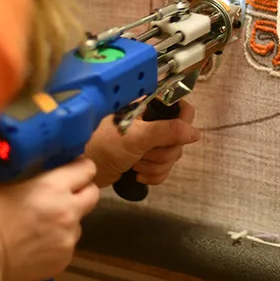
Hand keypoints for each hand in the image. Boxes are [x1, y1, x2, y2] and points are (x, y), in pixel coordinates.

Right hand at [0, 157, 99, 280]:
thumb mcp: (1, 176)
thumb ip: (27, 168)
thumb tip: (32, 159)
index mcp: (54, 185)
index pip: (87, 168)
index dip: (79, 167)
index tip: (70, 168)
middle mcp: (68, 211)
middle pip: (92, 194)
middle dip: (80, 191)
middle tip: (61, 194)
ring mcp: (67, 238)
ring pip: (79, 223)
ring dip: (67, 220)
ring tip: (41, 223)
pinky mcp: (62, 260)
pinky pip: (67, 246)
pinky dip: (56, 242)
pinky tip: (35, 243)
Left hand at [85, 100, 199, 187]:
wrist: (84, 167)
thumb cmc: (105, 144)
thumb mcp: (137, 136)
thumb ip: (168, 131)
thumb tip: (195, 133)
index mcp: (151, 105)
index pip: (184, 111)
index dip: (182, 126)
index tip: (171, 137)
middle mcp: (153, 120)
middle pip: (180, 138)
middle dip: (163, 153)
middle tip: (144, 153)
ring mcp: (150, 140)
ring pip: (172, 156)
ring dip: (156, 165)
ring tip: (136, 164)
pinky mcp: (146, 157)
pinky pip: (164, 168)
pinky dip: (153, 174)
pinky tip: (137, 174)